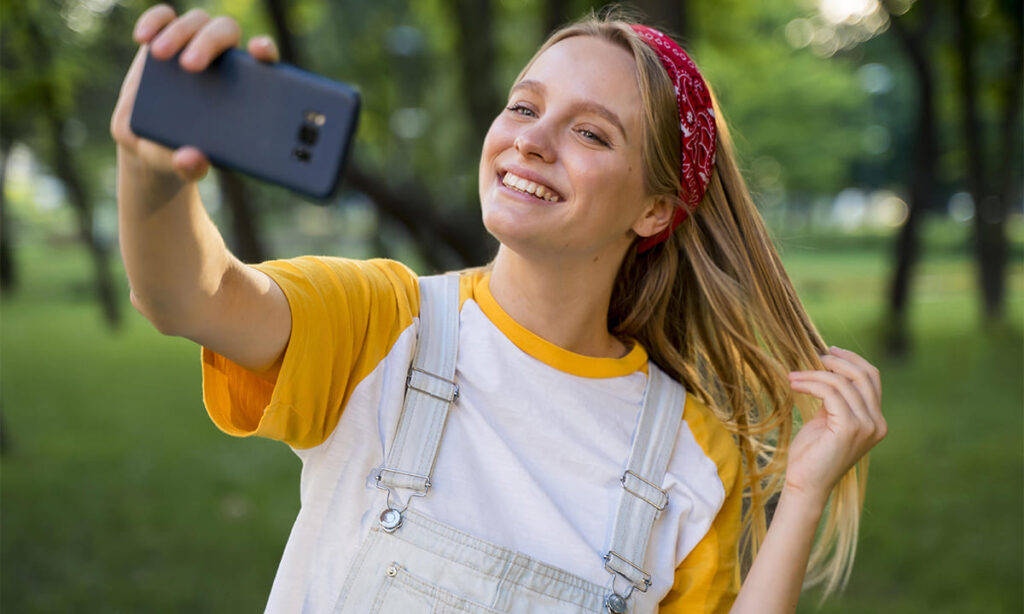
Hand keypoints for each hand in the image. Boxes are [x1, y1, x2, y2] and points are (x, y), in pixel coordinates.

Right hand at [109, 4, 279, 182]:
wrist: (154, 144)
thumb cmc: (185, 152)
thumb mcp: (187, 164)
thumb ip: (192, 165)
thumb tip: (192, 161)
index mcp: (245, 86)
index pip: (263, 58)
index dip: (265, 50)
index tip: (259, 52)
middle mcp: (223, 59)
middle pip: (225, 32)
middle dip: (209, 42)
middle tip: (190, 66)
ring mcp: (194, 46)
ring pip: (196, 22)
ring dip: (179, 33)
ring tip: (159, 54)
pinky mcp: (166, 39)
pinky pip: (163, 18)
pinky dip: (154, 21)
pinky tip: (142, 39)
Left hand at [783, 346, 885, 507]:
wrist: (805, 484)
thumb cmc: (812, 454)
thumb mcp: (827, 420)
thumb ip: (835, 399)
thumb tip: (827, 371)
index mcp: (875, 420)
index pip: (872, 378)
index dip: (852, 360)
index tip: (829, 351)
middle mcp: (877, 422)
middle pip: (863, 375)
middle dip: (837, 361)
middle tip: (813, 356)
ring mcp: (866, 426)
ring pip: (843, 383)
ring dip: (815, 373)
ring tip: (793, 376)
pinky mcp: (850, 428)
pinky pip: (830, 392)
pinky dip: (811, 383)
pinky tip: (794, 383)